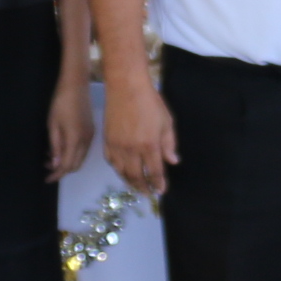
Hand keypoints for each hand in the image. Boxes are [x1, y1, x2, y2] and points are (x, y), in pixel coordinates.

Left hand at [44, 73, 92, 183]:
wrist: (76, 84)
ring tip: (50, 157)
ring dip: (66, 161)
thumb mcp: (53, 125)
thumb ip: (55, 146)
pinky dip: (72, 153)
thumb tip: (55, 164)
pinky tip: (60, 147)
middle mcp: (86, 141)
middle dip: (62, 170)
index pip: (67, 165)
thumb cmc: (60, 103)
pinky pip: (82, 149)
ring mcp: (90, 136)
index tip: (46, 179)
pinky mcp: (91, 131)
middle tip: (46, 167)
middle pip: (76, 165)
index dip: (57, 174)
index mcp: (75, 140)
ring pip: (80, 158)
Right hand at [105, 79, 178, 197]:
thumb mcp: (166, 122)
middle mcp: (131, 150)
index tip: (161, 190)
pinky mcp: (107, 140)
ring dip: (130, 182)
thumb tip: (173, 162)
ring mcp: (117, 146)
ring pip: (122, 171)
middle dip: (143, 187)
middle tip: (148, 193)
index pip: (155, 171)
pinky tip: (123, 171)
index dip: (158, 183)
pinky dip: (117, 169)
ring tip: (136, 187)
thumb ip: (169, 144)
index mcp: (149, 145)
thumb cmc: (150, 102)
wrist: (126, 87)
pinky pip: (111, 161)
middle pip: (136, 176)